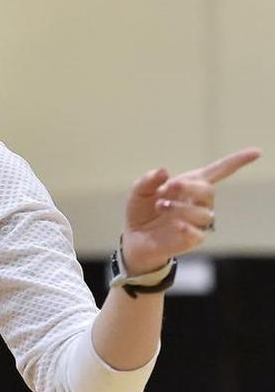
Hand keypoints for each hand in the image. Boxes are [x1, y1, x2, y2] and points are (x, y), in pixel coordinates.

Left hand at [122, 148, 260, 271]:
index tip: (256, 152)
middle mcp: (198, 202)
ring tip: (160, 205)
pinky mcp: (193, 239)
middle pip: (208, 191)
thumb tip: (163, 171)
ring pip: (203, 212)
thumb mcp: (139, 192)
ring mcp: (198, 221)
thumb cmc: (142, 211)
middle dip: (191, 186)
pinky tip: (174, 224)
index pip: (219, 172)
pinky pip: (198, 233)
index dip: (237, 161)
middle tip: (171, 185)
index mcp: (190, 186)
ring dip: (180, 207)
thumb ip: (149, 180)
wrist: (135, 237)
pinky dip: (186, 226)